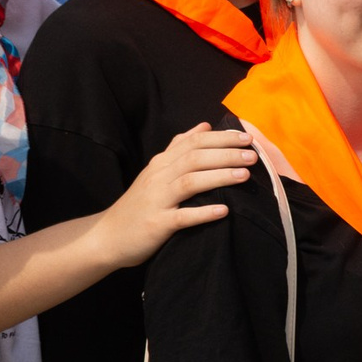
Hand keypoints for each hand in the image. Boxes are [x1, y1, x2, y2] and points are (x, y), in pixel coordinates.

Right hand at [86, 126, 253, 269]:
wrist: (108, 236)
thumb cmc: (140, 203)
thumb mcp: (156, 170)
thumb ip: (179, 147)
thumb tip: (205, 125)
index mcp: (162, 163)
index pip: (194, 142)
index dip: (221, 138)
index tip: (247, 137)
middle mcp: (159, 177)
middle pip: (194, 158)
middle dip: (226, 154)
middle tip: (253, 155)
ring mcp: (157, 200)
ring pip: (189, 182)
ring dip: (218, 177)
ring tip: (244, 176)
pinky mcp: (156, 224)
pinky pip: (181, 217)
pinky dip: (203, 213)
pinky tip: (224, 211)